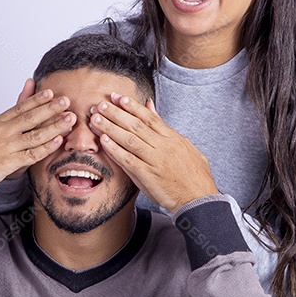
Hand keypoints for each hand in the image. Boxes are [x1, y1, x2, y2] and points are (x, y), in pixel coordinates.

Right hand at [0, 80, 74, 194]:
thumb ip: (6, 118)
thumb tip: (12, 110)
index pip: (20, 107)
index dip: (36, 99)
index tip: (51, 92)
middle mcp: (2, 131)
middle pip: (30, 117)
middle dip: (50, 108)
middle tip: (66, 101)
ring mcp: (6, 147)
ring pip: (35, 134)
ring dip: (54, 126)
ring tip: (69, 120)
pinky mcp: (9, 162)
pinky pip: (32, 154)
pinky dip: (46, 147)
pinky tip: (58, 141)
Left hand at [90, 93, 218, 212]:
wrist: (200, 200)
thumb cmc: (194, 175)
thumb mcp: (184, 145)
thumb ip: (164, 126)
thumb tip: (150, 106)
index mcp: (173, 138)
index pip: (149, 117)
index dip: (131, 106)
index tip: (116, 97)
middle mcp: (164, 146)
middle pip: (136, 125)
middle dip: (116, 113)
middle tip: (100, 104)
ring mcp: (156, 160)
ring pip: (130, 139)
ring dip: (110, 128)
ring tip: (95, 118)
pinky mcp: (149, 175)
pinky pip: (128, 160)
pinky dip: (115, 149)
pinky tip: (103, 141)